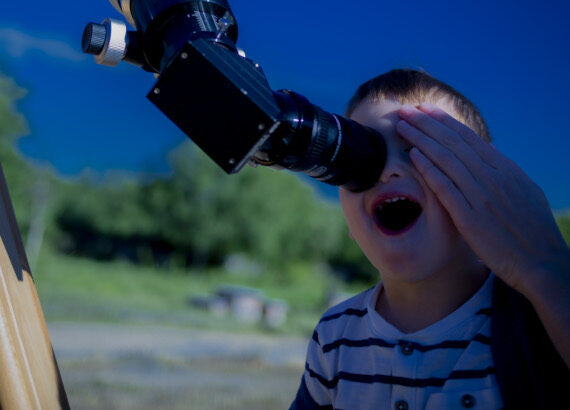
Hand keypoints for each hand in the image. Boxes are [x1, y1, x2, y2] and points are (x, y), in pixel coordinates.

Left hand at [396, 103, 568, 295]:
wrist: (541, 262)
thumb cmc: (532, 230)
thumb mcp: (523, 192)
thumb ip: (502, 173)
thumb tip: (487, 154)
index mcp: (505, 169)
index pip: (468, 138)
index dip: (444, 122)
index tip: (425, 110)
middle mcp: (492, 177)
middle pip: (453, 143)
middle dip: (426, 123)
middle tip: (405, 109)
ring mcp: (481, 196)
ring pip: (446, 159)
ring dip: (421, 140)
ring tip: (402, 127)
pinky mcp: (471, 218)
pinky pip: (446, 188)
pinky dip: (429, 169)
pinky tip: (413, 156)